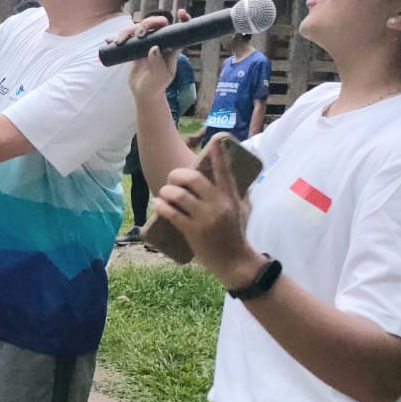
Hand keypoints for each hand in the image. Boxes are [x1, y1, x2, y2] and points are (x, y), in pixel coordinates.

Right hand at [110, 13, 183, 104]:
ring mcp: (146, 43)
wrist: (144, 92)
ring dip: (126, 31)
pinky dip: (115, 37)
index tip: (180, 12)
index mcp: (171, 47)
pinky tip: (109, 41)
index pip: (179, 30)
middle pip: (154, 24)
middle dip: (146, 23)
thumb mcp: (160, 78)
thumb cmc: (156, 85)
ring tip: (118, 42)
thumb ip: (158, 64)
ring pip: (137, 29)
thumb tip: (153, 48)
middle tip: (138, 33)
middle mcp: (159, 42)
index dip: (183, 19)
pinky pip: (125, 38)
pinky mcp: (133, 47)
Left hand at [149, 145, 257, 286]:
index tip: (216, 139)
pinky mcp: (193, 231)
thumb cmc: (237, 233)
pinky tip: (157, 205)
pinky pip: (171, 213)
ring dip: (166, 191)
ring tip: (164, 194)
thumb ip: (237, 191)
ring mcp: (205, 218)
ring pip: (178, 194)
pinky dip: (160, 206)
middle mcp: (218, 204)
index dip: (220, 154)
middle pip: (192, 178)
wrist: (235, 262)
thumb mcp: (242, 209)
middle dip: (176, 175)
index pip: (225, 170)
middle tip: (172, 179)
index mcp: (230, 196)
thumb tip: (234, 173)